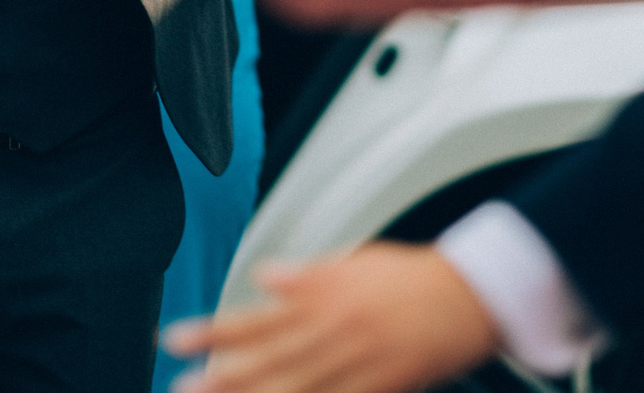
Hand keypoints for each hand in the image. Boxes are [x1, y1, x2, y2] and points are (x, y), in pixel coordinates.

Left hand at [166, 244, 503, 392]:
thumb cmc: (409, 277)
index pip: (255, 317)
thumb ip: (306, 275)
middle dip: (224, 375)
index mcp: (324, 295)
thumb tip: (264, 277)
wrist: (469, 292)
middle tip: (183, 386)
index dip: (213, 331)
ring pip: (298, 387)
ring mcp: (359, 360)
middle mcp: (335, 328)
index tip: (174, 339)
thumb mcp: (353, 263)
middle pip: (269, 358)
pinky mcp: (383, 384)